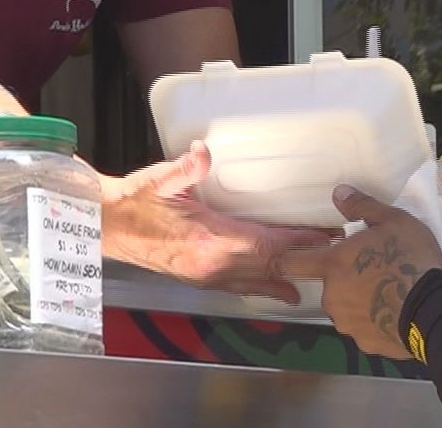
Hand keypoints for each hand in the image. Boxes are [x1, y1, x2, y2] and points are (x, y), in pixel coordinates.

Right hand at [101, 141, 336, 303]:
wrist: (107, 227)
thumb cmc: (134, 202)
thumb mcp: (159, 180)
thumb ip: (184, 168)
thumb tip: (202, 152)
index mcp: (209, 240)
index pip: (266, 244)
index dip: (298, 242)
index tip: (325, 236)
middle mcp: (211, 265)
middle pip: (268, 266)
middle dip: (301, 260)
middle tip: (334, 252)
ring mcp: (205, 276)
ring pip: (254, 282)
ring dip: (284, 279)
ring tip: (312, 280)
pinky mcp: (198, 278)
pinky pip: (238, 286)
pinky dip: (260, 287)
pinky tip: (273, 289)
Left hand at [284, 184, 441, 359]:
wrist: (431, 309)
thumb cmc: (410, 259)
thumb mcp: (393, 221)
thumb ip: (362, 207)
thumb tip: (338, 192)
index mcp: (333, 265)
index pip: (291, 263)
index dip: (290, 259)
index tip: (299, 257)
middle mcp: (332, 296)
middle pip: (330, 286)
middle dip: (347, 280)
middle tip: (376, 273)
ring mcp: (347, 323)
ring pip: (347, 309)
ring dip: (360, 302)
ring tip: (390, 295)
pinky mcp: (364, 343)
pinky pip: (365, 328)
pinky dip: (375, 322)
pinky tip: (396, 313)